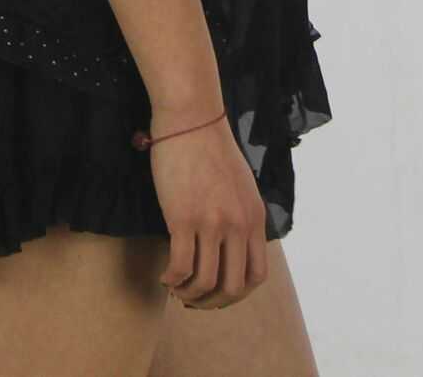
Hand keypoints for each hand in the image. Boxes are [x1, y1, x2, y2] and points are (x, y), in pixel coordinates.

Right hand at [145, 112, 270, 309]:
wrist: (191, 120)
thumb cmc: (210, 148)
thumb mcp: (241, 186)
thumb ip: (242, 216)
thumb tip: (232, 245)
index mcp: (254, 218)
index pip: (257, 276)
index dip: (237, 294)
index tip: (217, 293)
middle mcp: (238, 225)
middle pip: (233, 286)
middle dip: (212, 302)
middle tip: (194, 299)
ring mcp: (212, 223)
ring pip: (206, 282)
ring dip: (189, 294)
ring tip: (176, 289)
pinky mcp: (184, 219)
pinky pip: (181, 267)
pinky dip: (172, 280)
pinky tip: (165, 277)